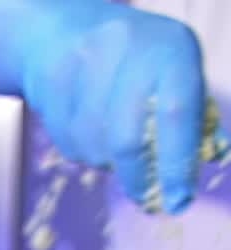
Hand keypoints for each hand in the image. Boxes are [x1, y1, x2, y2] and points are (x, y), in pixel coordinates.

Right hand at [0, 0, 220, 213]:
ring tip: (111, 143)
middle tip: (146, 198)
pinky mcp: (52, 84)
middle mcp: (129, 51)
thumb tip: (212, 155)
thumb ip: (191, 113)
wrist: (62, 33)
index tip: (178, 201)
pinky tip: (85, 129)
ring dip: (106, 162)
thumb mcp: (172, 71)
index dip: (177, 163)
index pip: (176, 114)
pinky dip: (83, 151)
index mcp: (171, 48)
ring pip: (95, 148)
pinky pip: (69, 145)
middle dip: (137, 177)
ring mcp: (85, 66)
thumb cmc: (135, 60)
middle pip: (127, 140)